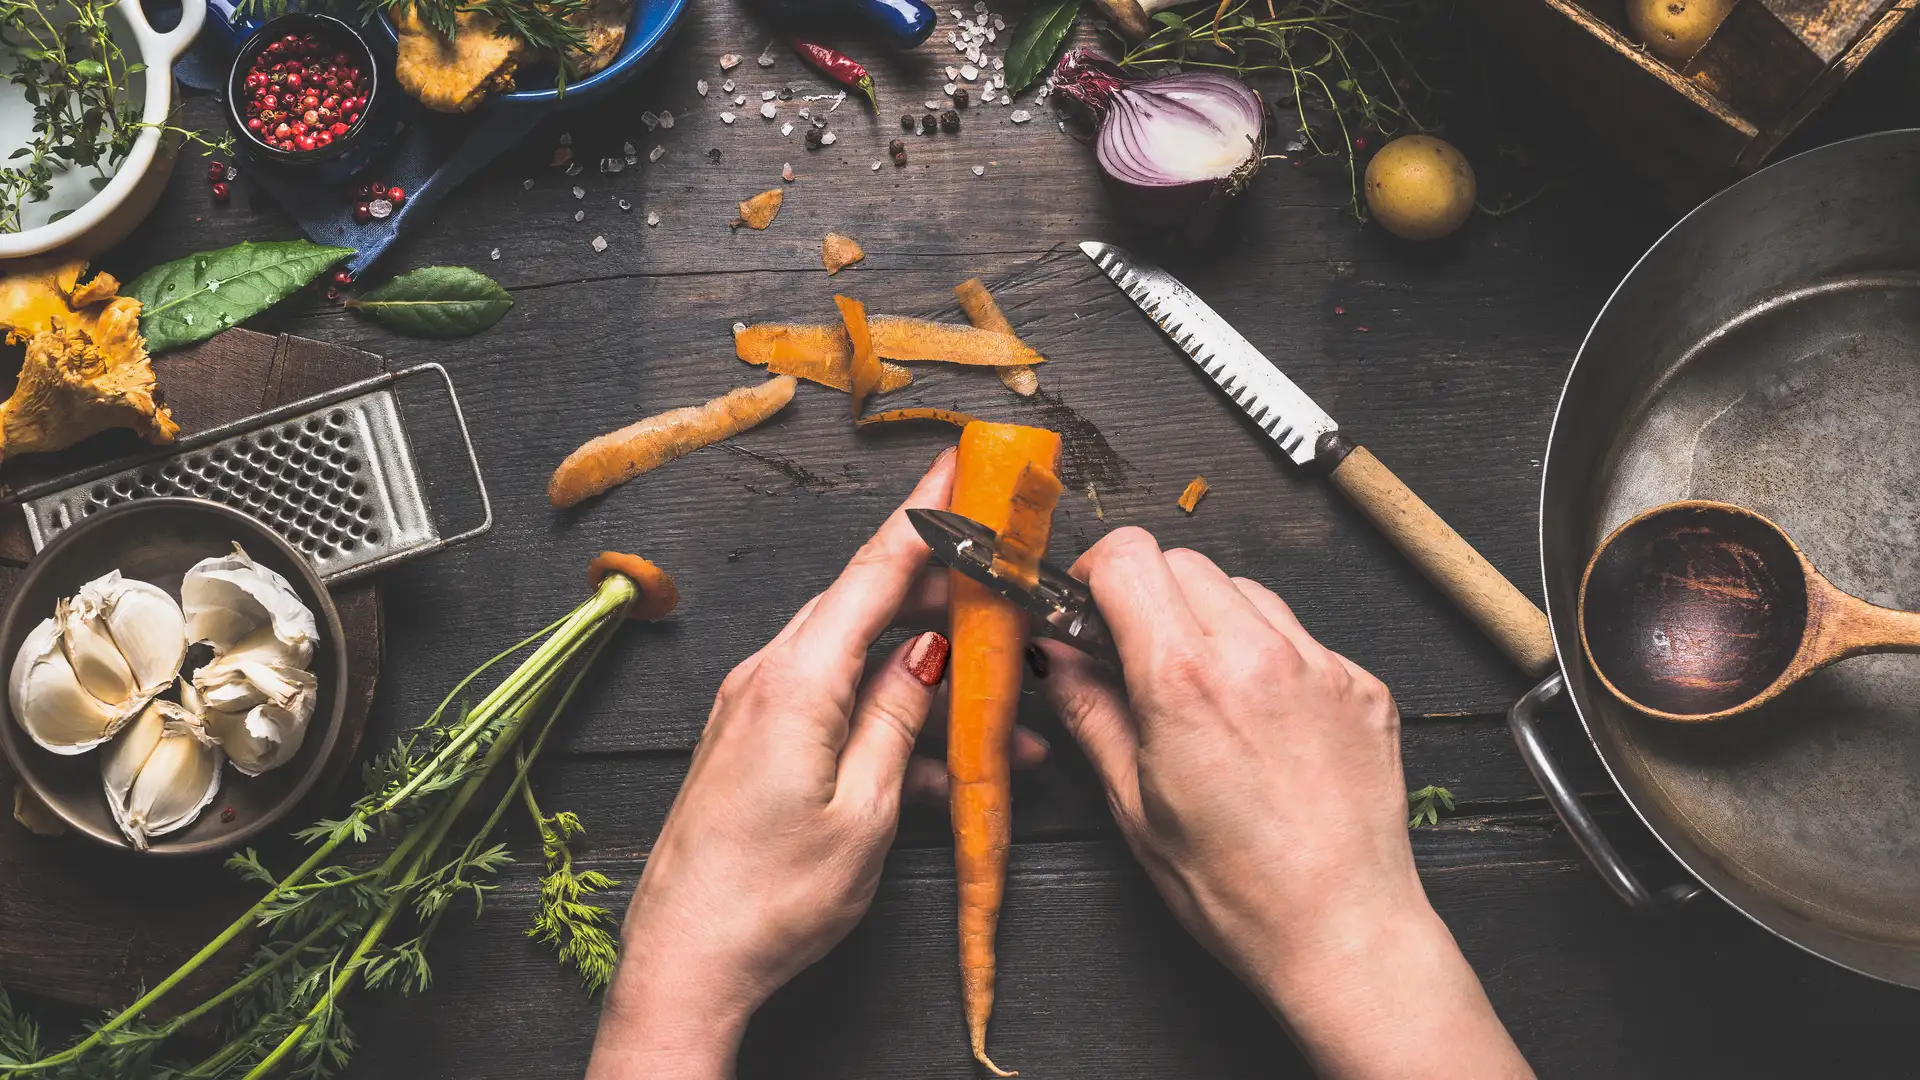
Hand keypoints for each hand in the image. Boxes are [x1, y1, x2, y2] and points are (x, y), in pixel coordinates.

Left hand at [586, 450, 1042, 1078]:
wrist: (684, 962)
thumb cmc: (770, 900)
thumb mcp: (865, 811)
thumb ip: (900, 719)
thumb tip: (928, 653)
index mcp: (796, 681)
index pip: (873, 569)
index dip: (926, 513)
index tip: (962, 462)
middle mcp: (768, 678)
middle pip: (867, 606)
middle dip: (941, 593)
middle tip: (1004, 587)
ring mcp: (756, 709)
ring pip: (857, 661)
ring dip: (927, 677)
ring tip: (1003, 713)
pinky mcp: (753, 743)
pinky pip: (833, 705)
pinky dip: (888, 720)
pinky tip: (942, 766)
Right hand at [1041, 528, 1529, 1079]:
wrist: (1344, 933)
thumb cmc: (1236, 890)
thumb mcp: (1133, 805)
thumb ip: (1090, 711)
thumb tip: (1054, 655)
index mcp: (1185, 680)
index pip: (1129, 557)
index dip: (1095, 572)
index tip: (1088, 607)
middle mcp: (1257, 654)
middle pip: (1184, 562)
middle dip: (1149, 594)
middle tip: (1136, 654)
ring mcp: (1320, 664)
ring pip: (1245, 590)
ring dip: (1210, 618)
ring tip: (1203, 690)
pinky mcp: (1362, 684)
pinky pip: (1300, 635)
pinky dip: (1268, 655)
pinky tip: (1259, 718)